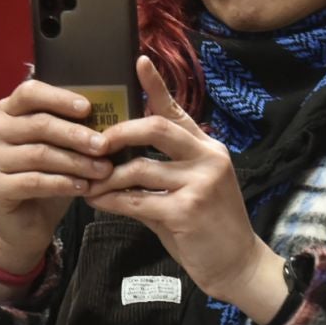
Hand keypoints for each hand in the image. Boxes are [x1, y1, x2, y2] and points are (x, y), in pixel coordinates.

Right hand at [0, 80, 113, 272]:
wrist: (28, 219)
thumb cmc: (52, 173)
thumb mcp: (65, 146)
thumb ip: (78, 127)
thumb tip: (117, 113)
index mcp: (9, 110)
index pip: (29, 92)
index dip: (60, 98)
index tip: (89, 109)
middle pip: (39, 125)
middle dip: (77, 135)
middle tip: (105, 146)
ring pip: (40, 154)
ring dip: (77, 162)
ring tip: (104, 170)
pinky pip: (34, 181)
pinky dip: (64, 183)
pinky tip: (85, 187)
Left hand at [83, 57, 283, 316]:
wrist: (235, 263)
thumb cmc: (207, 226)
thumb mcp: (189, 190)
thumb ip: (159, 171)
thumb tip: (115, 160)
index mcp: (209, 148)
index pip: (178, 110)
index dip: (157, 85)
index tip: (139, 61)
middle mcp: (209, 158)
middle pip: (156, 128)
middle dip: (118, 134)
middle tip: (95, 146)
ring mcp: (201, 183)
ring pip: (138, 168)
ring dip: (106, 179)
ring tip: (90, 187)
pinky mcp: (187, 210)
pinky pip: (135, 200)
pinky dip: (111, 202)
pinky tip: (99, 204)